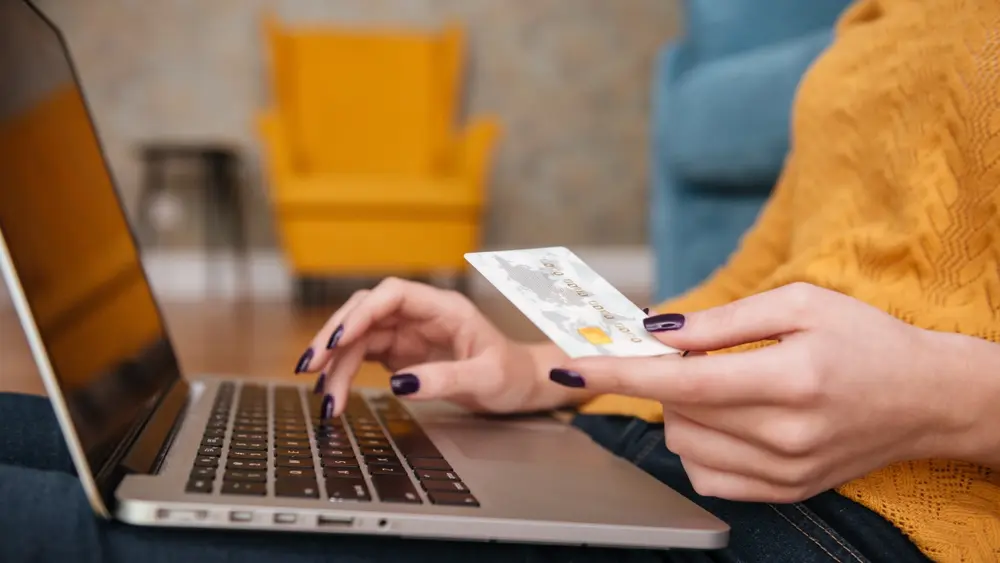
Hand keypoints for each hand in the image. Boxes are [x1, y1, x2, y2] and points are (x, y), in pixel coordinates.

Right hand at [296, 277, 587, 416]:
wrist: (522, 386)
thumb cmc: (512, 374)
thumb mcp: (486, 379)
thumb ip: (445, 379)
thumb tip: (398, 385)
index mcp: (444, 307)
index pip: (393, 294)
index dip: (362, 312)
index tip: (339, 338)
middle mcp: (421, 314)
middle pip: (366, 312)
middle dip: (335, 337)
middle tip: (312, 367)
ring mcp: (408, 332)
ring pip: (359, 337)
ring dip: (336, 363)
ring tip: (325, 399)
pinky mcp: (400, 352)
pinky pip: (363, 355)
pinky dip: (345, 372)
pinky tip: (333, 391)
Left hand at [549, 282, 957, 502]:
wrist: (927, 397)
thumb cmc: (865, 339)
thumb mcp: (800, 303)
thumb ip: (724, 320)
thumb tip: (657, 331)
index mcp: (790, 379)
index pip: (681, 381)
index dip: (620, 373)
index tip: (572, 368)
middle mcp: (786, 435)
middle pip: (677, 412)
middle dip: (664, 378)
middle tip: (696, 353)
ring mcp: (786, 472)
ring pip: (684, 445)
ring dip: (680, 411)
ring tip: (722, 385)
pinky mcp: (786, 492)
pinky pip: (707, 477)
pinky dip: (698, 444)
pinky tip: (725, 419)